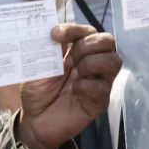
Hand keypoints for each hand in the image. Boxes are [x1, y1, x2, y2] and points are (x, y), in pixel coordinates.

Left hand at [18, 24, 120, 148]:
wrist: (34, 120)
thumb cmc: (37, 91)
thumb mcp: (37, 65)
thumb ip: (47, 46)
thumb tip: (53, 27)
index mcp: (76, 51)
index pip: (88, 31)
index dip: (74, 29)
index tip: (55, 35)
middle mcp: (91, 63)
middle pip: (108, 41)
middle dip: (87, 45)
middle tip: (68, 60)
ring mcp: (98, 81)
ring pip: (114, 60)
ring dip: (91, 63)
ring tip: (74, 75)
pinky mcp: (100, 101)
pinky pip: (104, 86)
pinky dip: (88, 85)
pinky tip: (75, 91)